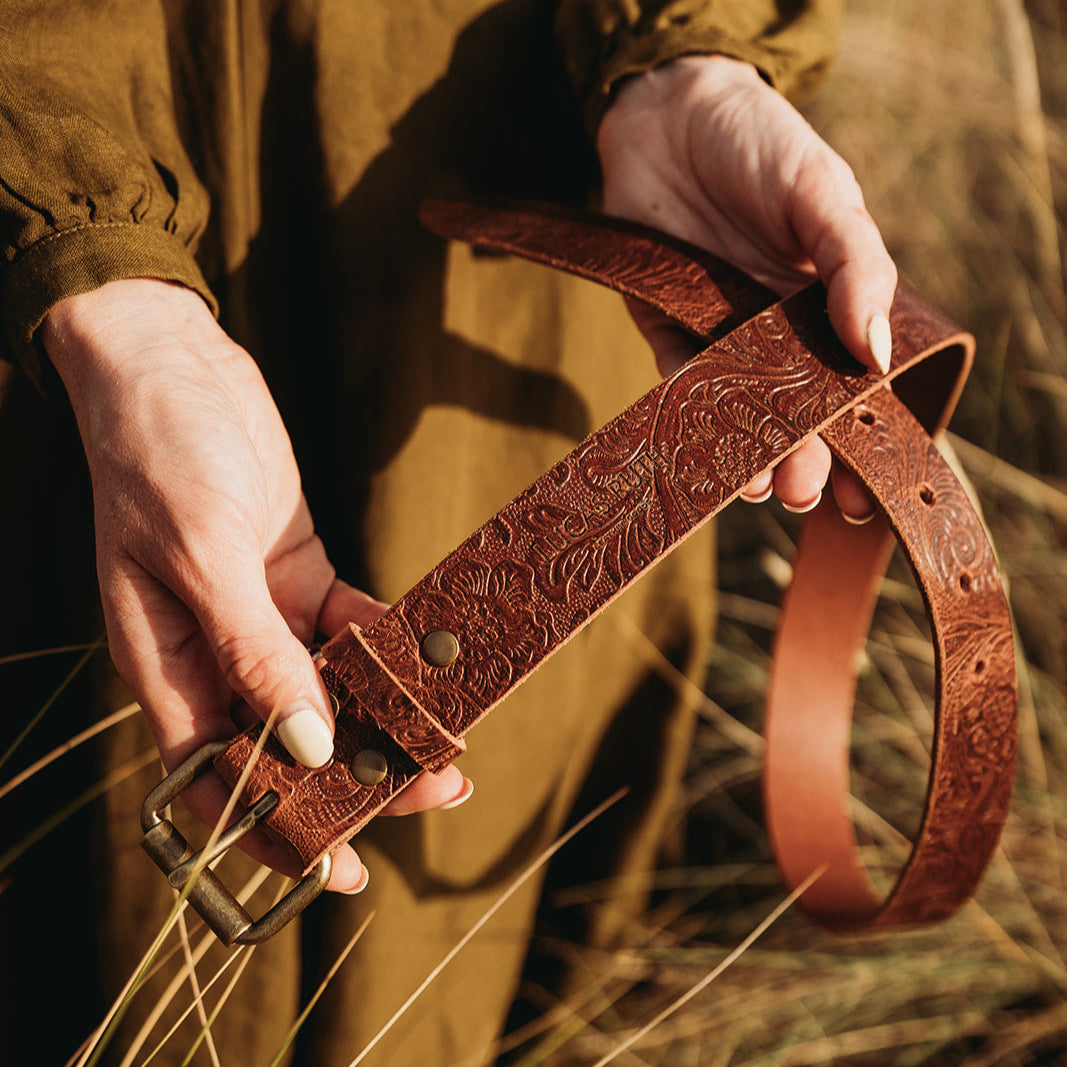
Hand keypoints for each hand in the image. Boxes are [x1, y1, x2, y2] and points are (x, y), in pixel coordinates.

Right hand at [43, 279, 471, 891]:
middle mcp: (212, 653)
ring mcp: (257, 613)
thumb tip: (307, 746)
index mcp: (165, 666)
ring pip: (327, 690)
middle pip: (289, 742)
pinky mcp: (295, 572)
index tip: (345, 871)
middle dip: (357, 778)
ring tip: (448, 741)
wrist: (169, 363)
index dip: (277, 832)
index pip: (218, 780)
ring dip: (383, 717)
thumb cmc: (157, 453)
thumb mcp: (200, 553)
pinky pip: (348, 625)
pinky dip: (387, 646)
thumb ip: (250, 652)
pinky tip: (431, 660)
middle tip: (432, 791)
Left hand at [597, 54, 896, 520]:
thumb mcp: (824, 197)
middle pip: (790, 413)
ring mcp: (718, 332)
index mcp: (826, 308)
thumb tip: (879, 352)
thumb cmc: (762, 145)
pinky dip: (686, 405)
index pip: (850, 390)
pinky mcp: (662, 324)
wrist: (671, 112)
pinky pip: (673, 373)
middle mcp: (773, 332)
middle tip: (801, 494)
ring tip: (752, 484)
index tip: (865, 496)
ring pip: (733, 410)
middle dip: (798, 458)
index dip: (859, 444)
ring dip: (740, 450)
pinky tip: (699, 433)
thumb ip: (855, 268)